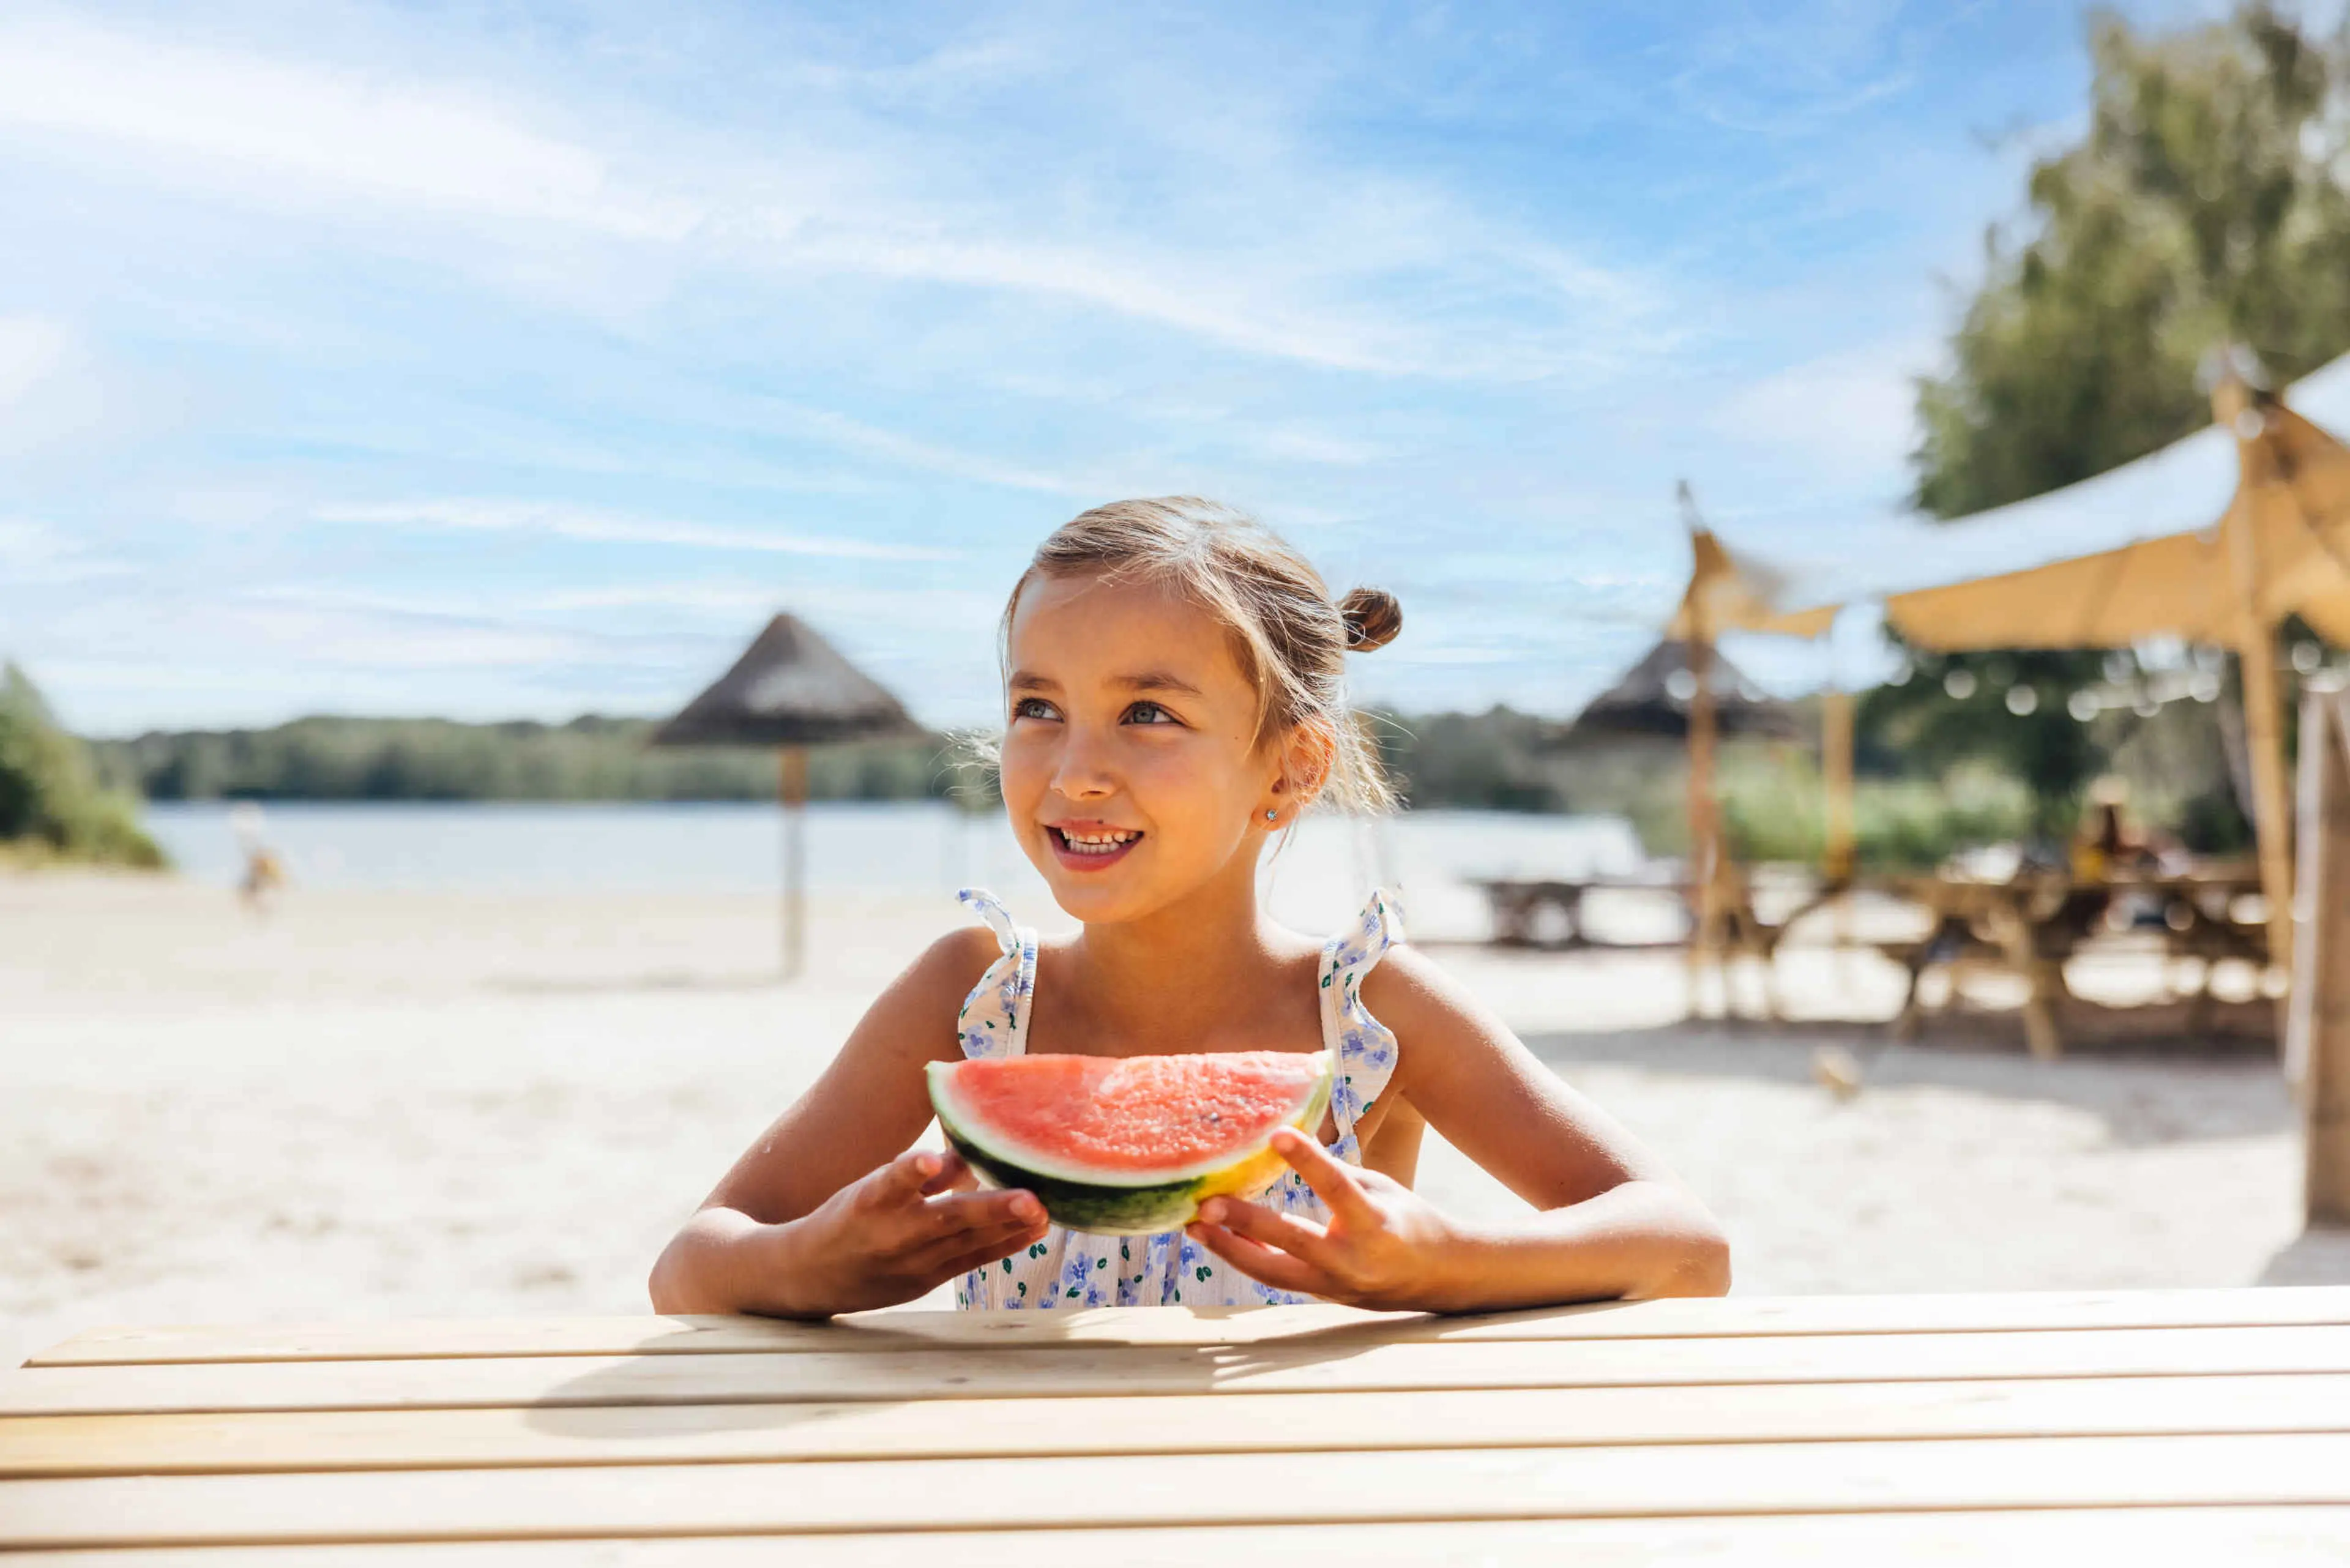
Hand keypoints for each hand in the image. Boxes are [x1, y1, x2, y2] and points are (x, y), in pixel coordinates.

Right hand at [782, 1150, 1048, 1315]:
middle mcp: (892, 1235)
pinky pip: (970, 1261)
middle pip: (946, 1220)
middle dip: (992, 1210)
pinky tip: (1032, 1232)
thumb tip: (970, 1152)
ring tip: (1044, 1214)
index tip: (925, 1159)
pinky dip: (1001, 1246)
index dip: (908, 1172)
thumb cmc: (847, 1218)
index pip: (890, 1183)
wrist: (810, 1277)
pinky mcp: (925, 1282)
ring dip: (1009, 1229)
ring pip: (967, 1243)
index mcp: (869, 1202)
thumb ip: (920, 1174)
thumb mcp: (869, 1188)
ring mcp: (911, 1264)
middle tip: (1032, 1199)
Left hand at [1186, 1129, 1470, 1311]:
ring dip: (1230, 1249)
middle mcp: (1352, 1259)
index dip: (1308, 1160)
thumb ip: (1335, 1172)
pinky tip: (1219, 1240)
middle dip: (1244, 1225)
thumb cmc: (1407, 1220)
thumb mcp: (1380, 1188)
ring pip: (1273, 1273)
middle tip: (1204, 1205)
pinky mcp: (1322, 1295)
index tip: (1277, 1133)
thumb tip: (1287, 1143)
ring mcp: (1335, 1284)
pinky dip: (1248, 1260)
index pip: (1337, 1186)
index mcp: (1374, 1222)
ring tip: (1194, 1227)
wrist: (1436, 1278)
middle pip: (1291, 1241)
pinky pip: (1277, 1279)